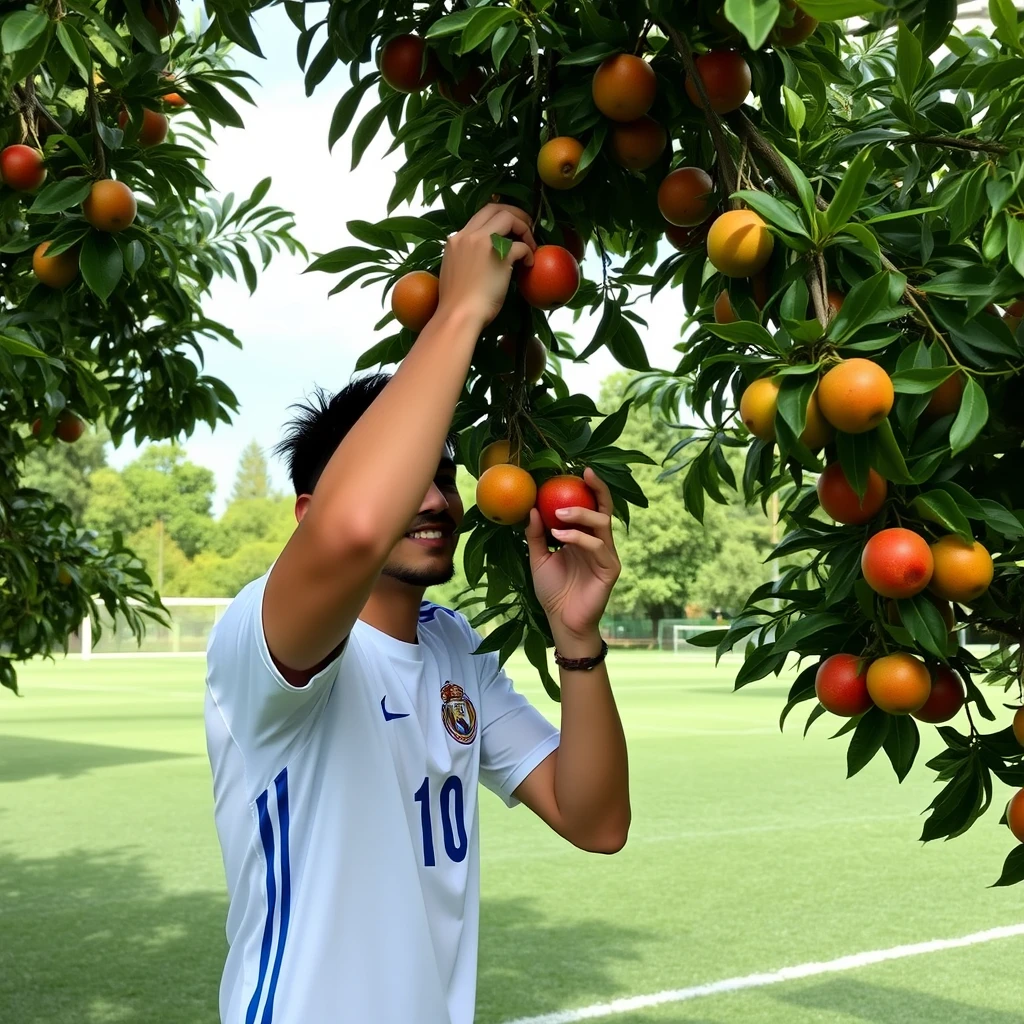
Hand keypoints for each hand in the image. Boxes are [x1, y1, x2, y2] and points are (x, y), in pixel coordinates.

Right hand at [436, 204, 535, 328]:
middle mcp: (468, 235)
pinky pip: (521, 246)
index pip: (479, 216)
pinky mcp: (501, 256)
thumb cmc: (455, 304)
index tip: (508, 227)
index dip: (497, 217)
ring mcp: (484, 243)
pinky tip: (529, 264)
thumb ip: (463, 259)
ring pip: (509, 217)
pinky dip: (529, 252)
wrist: (458, 315)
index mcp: (455, 240)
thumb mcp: (453, 272)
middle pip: (495, 208)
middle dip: (514, 213)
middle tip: (527, 224)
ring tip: (531, 242)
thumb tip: (478, 261)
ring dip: (524, 227)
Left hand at [525, 468, 620, 655]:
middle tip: (580, 477)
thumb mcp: (538, 558)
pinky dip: (578, 538)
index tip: (580, 469)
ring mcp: (606, 555)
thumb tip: (532, 508)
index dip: (590, 489)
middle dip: (596, 490)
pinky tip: (561, 536)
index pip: (592, 508)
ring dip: (580, 514)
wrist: (562, 622)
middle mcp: (598, 543)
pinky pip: (597, 546)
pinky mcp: (610, 568)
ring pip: (602, 523)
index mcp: (584, 538)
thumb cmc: (552, 592)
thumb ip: (537, 535)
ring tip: (557, 513)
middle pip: (604, 509)